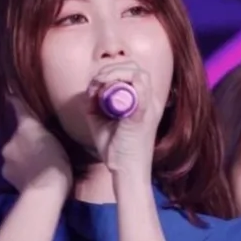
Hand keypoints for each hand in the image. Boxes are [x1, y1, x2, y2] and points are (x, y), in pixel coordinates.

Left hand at [2, 101, 71, 195]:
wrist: (45, 190)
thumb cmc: (55, 162)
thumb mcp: (56, 140)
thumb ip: (44, 130)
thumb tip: (34, 125)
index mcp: (26, 126)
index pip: (19, 108)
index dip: (15, 100)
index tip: (10, 94)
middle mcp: (11, 139)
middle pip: (17, 137)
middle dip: (25, 142)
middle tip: (40, 150)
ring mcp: (6, 158)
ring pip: (14, 154)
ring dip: (22, 158)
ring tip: (37, 167)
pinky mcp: (6, 174)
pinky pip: (13, 169)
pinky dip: (20, 172)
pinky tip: (31, 178)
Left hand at [87, 63, 159, 179]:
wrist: (125, 172)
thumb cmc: (116, 152)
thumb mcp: (101, 124)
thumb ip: (96, 107)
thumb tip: (89, 90)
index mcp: (143, 103)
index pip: (134, 73)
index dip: (114, 70)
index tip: (96, 82)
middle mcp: (150, 103)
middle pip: (136, 69)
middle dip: (112, 69)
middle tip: (96, 81)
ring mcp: (149, 108)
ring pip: (138, 73)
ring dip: (115, 73)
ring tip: (99, 83)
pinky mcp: (143, 115)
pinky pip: (141, 88)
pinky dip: (122, 81)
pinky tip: (105, 86)